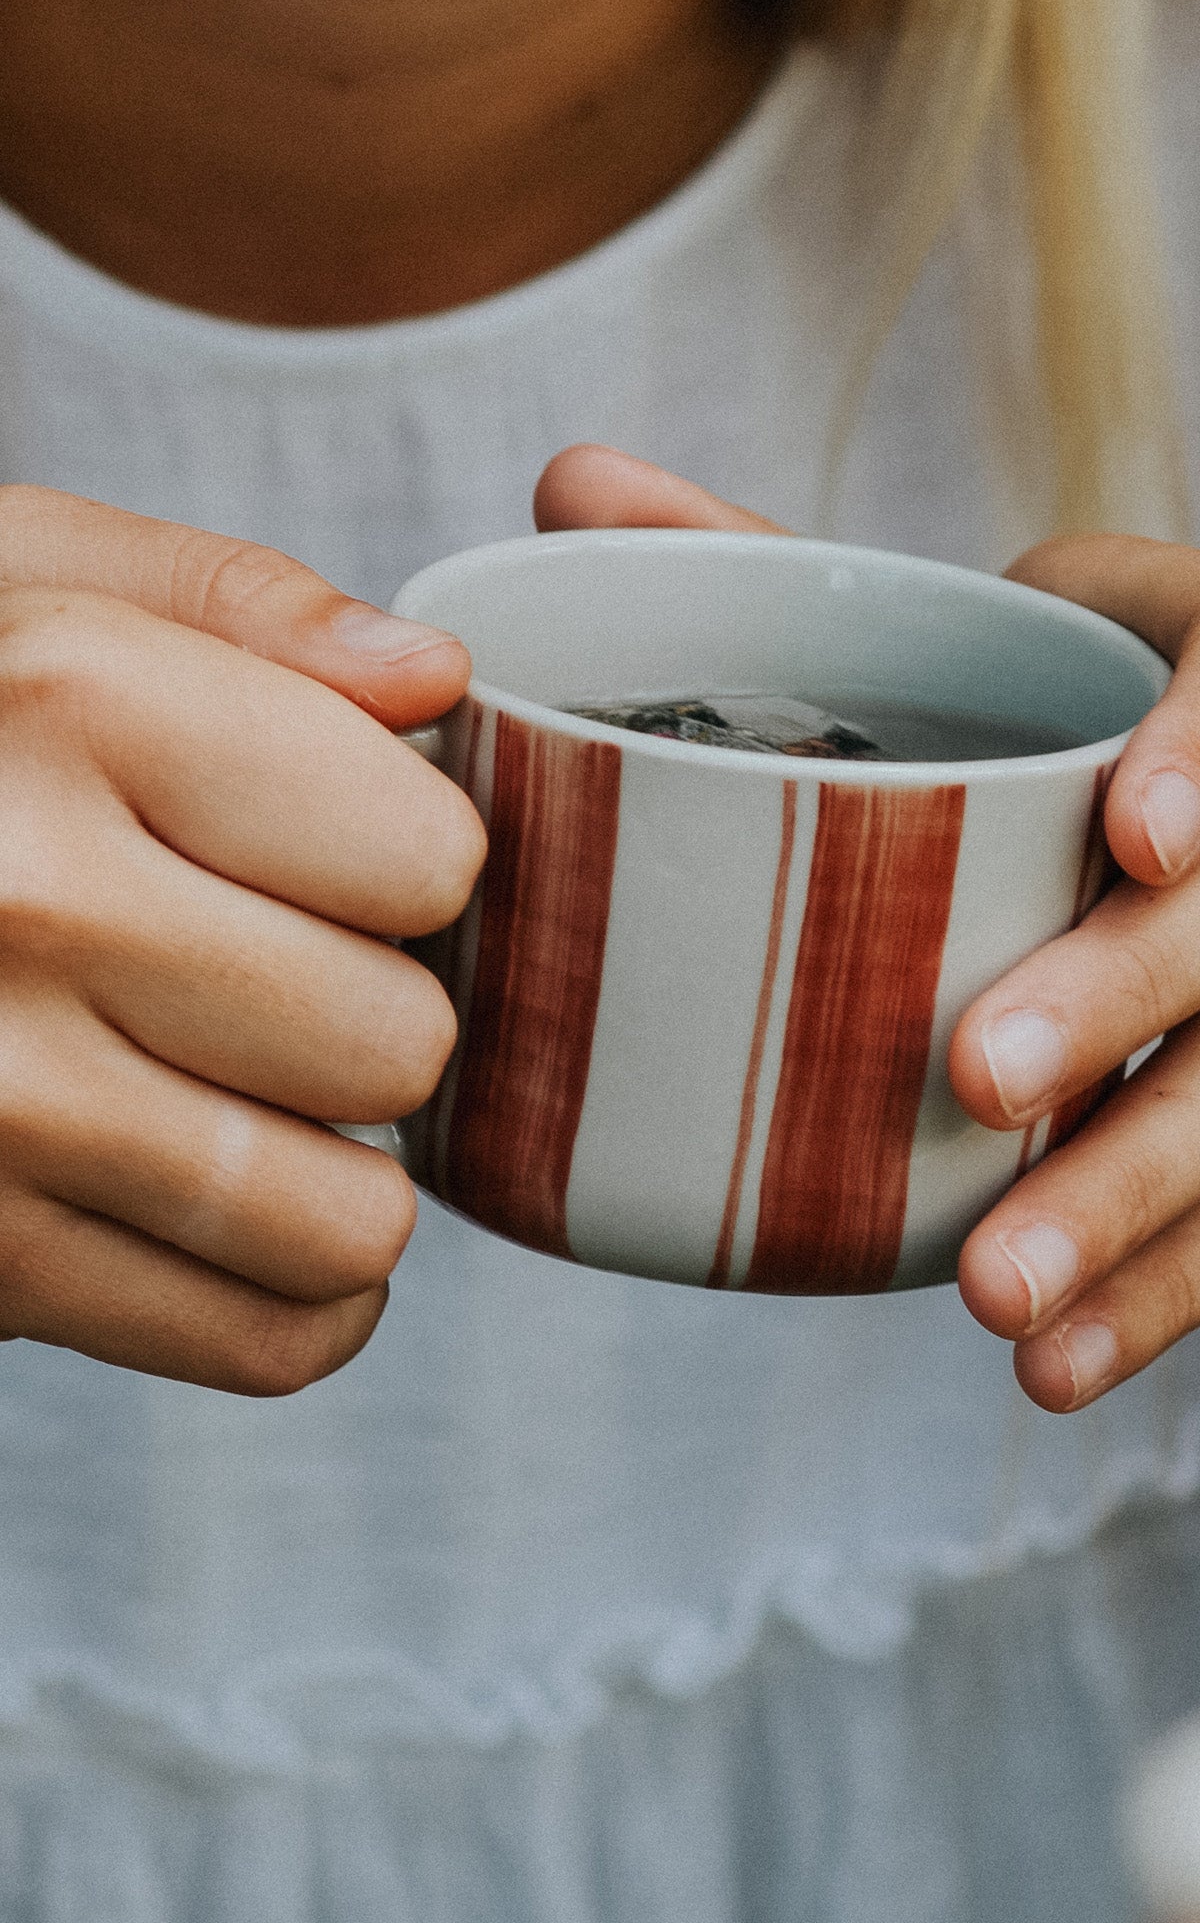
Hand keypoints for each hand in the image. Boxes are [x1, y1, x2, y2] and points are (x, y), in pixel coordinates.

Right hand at [0, 486, 479, 1390]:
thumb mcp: (10, 584)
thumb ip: (231, 605)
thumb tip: (432, 680)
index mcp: (70, 701)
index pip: (434, 859)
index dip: (395, 862)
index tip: (305, 854)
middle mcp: (24, 901)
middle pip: (406, 1045)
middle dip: (362, 1022)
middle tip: (245, 984)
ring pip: (354, 1218)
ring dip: (325, 1174)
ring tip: (219, 1091)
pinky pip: (272, 1339)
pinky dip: (282, 1299)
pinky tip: (204, 1203)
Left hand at [535, 448, 1199, 1408]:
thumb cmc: (1130, 748)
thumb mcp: (1025, 642)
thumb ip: (812, 577)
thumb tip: (571, 486)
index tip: (1130, 828)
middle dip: (1132, 998)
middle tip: (977, 1073)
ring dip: (1140, 1199)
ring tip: (995, 1295)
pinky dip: (1168, 1295)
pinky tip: (1057, 1368)